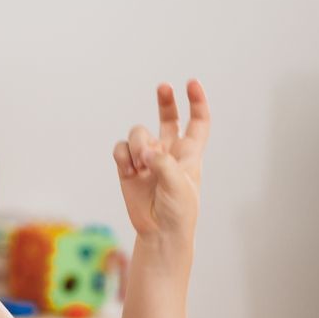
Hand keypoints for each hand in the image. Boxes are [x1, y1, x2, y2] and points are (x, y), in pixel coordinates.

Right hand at [114, 80, 209, 244]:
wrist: (159, 234)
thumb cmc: (178, 211)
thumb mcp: (179, 184)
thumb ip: (163, 162)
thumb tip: (143, 152)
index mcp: (190, 153)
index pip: (198, 121)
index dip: (197, 101)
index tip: (191, 83)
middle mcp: (169, 152)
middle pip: (168, 117)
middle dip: (165, 101)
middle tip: (163, 87)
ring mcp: (147, 159)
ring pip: (139, 133)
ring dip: (138, 144)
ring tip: (141, 164)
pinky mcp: (128, 169)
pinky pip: (121, 149)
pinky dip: (123, 156)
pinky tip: (129, 171)